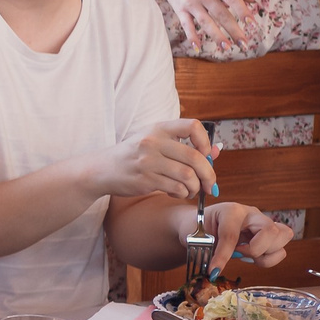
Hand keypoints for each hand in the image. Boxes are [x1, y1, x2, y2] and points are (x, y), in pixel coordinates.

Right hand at [93, 119, 218, 201]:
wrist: (102, 170)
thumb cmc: (133, 155)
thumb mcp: (156, 143)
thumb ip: (185, 146)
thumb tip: (216, 151)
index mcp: (158, 128)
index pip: (192, 126)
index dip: (205, 140)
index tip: (206, 153)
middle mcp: (152, 142)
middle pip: (194, 157)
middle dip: (208, 174)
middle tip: (210, 183)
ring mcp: (148, 161)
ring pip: (187, 176)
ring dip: (195, 186)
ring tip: (191, 189)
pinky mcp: (145, 180)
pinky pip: (176, 188)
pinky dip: (183, 193)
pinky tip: (177, 192)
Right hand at [159, 0, 254, 49]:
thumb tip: (252, 1)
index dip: (243, 12)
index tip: (252, 25)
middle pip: (221, 14)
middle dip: (234, 30)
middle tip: (244, 44)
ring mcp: (190, 2)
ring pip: (205, 22)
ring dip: (217, 36)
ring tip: (227, 47)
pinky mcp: (179, 9)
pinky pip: (186, 25)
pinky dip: (192, 36)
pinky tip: (198, 47)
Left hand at [202, 203, 292, 278]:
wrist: (199, 224)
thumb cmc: (199, 228)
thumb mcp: (197, 237)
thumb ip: (208, 251)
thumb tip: (215, 272)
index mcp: (231, 210)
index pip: (232, 234)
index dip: (223, 255)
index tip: (214, 270)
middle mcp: (252, 214)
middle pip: (272, 231)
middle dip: (255, 250)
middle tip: (238, 254)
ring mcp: (263, 223)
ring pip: (284, 236)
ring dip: (266, 254)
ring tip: (246, 256)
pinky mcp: (269, 235)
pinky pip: (281, 249)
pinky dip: (269, 258)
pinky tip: (252, 256)